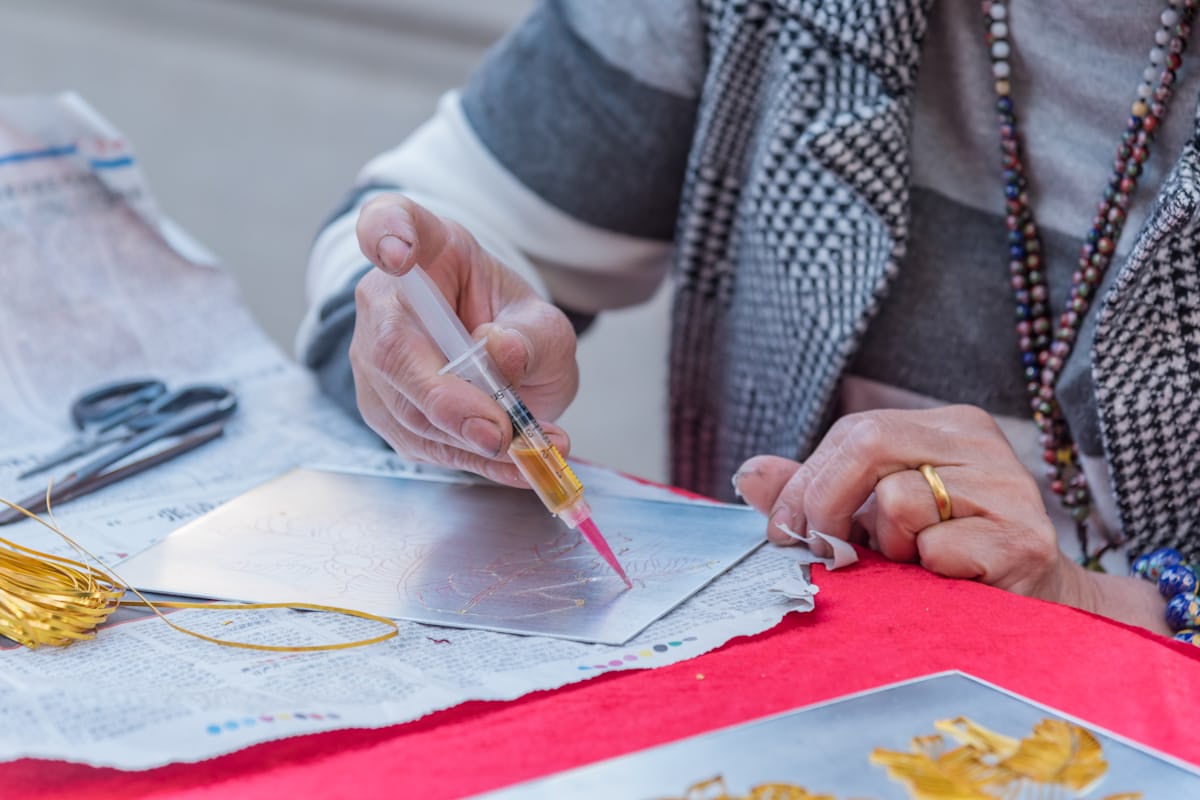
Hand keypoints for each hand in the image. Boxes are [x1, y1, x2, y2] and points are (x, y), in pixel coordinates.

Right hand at [350, 193, 579, 485]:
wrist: (502, 363)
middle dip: (445, 398)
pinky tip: (516, 465)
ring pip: (407, 408)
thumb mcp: (544, 323)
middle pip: (393, 348)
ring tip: (531, 447)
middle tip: (497, 431)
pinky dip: (472, 460)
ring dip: (470, 438)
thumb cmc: (515, 327)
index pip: (387, 223)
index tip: (397, 252)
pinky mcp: (384, 411)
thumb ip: (532, 336)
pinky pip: (421, 442)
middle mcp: (384, 301)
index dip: (385, 235)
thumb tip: (500, 351)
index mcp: (426, 247)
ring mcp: (373, 359)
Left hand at [733, 405, 1074, 599]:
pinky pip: (937, 549)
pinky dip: (928, 574)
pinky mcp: (1024, 540)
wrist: (1032, 615)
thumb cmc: (943, 562)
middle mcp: (981, 442)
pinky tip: (952, 581)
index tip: (783, 530)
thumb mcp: (871, 522)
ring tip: (917, 563)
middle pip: (870, 442)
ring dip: (890, 547)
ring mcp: (1009, 486)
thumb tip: (749, 473)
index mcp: (947, 426)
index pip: (857, 430)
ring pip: (899, 499)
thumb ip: (813, 494)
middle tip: (824, 550)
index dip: (808, 480)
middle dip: (826, 502)